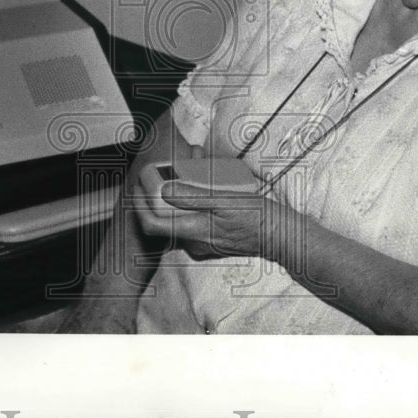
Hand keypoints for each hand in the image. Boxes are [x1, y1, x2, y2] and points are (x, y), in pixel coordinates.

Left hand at [133, 176, 277, 258]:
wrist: (279, 236)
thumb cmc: (255, 216)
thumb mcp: (224, 200)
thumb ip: (193, 196)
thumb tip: (165, 190)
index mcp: (194, 232)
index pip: (153, 225)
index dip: (140, 205)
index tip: (139, 185)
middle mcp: (194, 242)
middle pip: (162, 220)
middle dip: (157, 196)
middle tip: (159, 174)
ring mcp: (202, 244)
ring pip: (178, 219)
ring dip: (175, 198)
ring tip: (184, 173)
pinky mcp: (211, 241)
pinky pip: (192, 222)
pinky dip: (190, 205)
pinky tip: (201, 188)